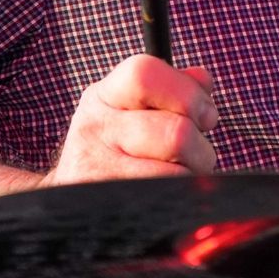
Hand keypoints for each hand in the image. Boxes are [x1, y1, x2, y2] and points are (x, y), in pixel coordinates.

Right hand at [42, 54, 219, 184]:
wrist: (72, 197)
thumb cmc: (120, 148)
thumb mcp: (137, 110)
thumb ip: (174, 90)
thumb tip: (202, 79)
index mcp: (105, 95)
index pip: (145, 74)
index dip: (187, 93)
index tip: (206, 116)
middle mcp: (94, 127)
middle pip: (175, 132)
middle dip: (201, 149)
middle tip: (196, 156)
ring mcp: (95, 168)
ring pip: (174, 171)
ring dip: (191, 177)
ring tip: (178, 175)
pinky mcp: (104, 203)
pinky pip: (164, 198)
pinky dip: (177, 196)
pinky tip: (165, 193)